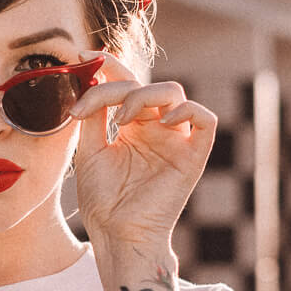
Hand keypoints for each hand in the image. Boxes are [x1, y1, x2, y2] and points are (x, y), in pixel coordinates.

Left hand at [68, 52, 216, 258]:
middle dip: (122, 84)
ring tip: (123, 117)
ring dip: (146, 95)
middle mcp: (157, 129)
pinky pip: (206, 120)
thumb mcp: (88, 149)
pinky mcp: (193, 156)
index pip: (127, 84)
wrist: (115, 233)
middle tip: (95, 104)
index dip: (110, 66)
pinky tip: (163, 120)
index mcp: (133, 126)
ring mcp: (176, 141)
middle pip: (149, 85)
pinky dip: (187, 110)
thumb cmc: (103, 199)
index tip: (84, 57)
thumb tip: (91, 78)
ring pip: (175, 94)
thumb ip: (93, 115)